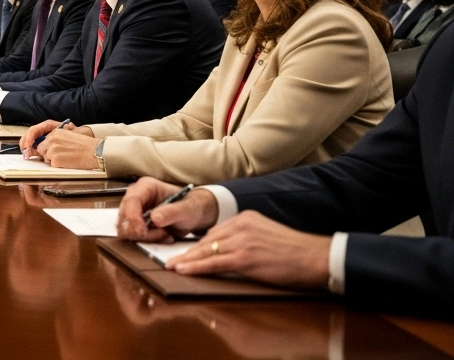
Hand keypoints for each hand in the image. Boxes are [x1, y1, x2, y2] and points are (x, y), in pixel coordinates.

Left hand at [34, 125, 100, 168]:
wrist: (94, 152)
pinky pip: (52, 165)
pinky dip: (58, 165)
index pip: (43, 140)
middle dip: (47, 153)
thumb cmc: (85, 145)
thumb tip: (47, 145)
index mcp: (55, 132)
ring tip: (66, 158)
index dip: (47, 147)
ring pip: (46, 157)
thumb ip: (57, 138)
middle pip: (41, 149)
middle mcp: (51, 139)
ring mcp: (52, 149)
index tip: (53, 150)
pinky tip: (68, 162)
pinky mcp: (55, 160)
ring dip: (53, 159)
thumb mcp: (69, 135)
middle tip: (59, 155)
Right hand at [116, 178, 219, 242]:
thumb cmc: (190, 207)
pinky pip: (132, 237)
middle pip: (124, 217)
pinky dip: (146, 241)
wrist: (194, 214)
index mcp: (145, 187)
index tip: (141, 231)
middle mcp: (135, 198)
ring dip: (144, 237)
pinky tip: (163, 237)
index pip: (131, 201)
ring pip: (125, 229)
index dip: (132, 217)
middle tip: (161, 234)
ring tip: (165, 235)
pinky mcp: (134, 224)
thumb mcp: (186, 208)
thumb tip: (155, 218)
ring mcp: (133, 212)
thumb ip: (172, 212)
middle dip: (140, 231)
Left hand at [167, 211, 330, 289]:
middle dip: (187, 252)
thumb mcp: (266, 235)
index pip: (214, 231)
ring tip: (171, 267)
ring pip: (206, 251)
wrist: (317, 257)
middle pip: (206, 240)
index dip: (198, 244)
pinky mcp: (245, 258)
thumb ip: (246, 238)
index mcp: (246, 217)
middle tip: (169, 259)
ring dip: (187, 260)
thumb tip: (226, 251)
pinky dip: (196, 267)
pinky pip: (214, 263)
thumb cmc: (296, 252)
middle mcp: (241, 225)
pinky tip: (184, 270)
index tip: (185, 251)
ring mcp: (242, 241)